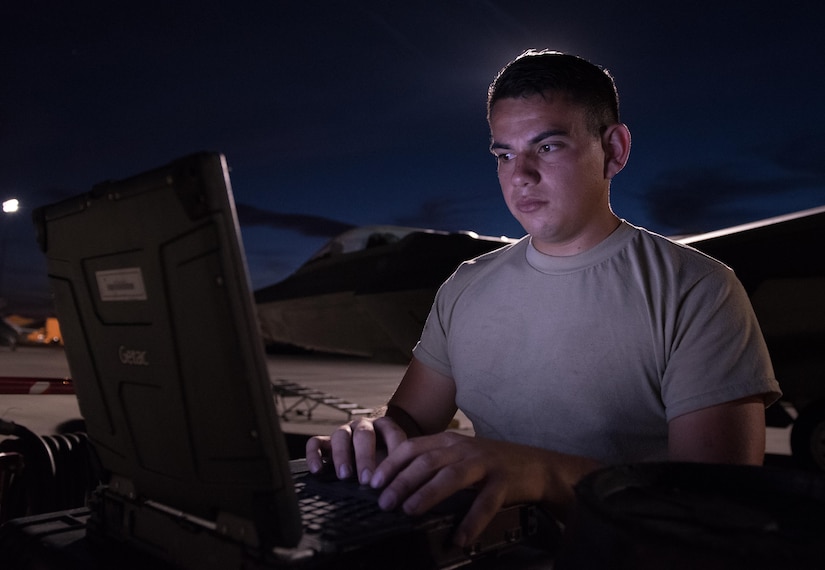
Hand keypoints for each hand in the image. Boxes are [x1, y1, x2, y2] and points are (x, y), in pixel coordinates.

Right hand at [305, 415, 408, 483]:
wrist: (371, 450)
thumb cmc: (386, 459)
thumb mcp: (396, 460)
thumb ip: (399, 468)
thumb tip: (402, 487)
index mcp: (385, 426)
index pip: (392, 432)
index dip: (393, 450)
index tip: (393, 471)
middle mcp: (363, 426)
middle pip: (364, 434)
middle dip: (365, 457)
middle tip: (366, 479)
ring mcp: (344, 432)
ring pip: (340, 437)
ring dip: (342, 456)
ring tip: (344, 476)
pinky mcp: (325, 442)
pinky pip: (315, 443)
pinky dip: (314, 455)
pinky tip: (317, 470)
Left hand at [367, 432, 566, 547]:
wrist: (538, 466)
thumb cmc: (492, 465)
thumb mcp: (460, 456)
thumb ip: (434, 463)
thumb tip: (398, 484)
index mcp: (449, 441)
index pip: (412, 447)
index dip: (390, 463)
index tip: (372, 482)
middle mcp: (464, 449)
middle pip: (426, 462)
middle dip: (401, 481)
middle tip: (384, 502)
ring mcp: (485, 463)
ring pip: (451, 477)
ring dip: (427, 494)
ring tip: (409, 511)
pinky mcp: (504, 481)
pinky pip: (485, 502)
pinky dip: (471, 521)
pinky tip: (459, 537)